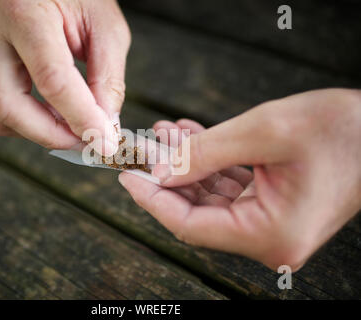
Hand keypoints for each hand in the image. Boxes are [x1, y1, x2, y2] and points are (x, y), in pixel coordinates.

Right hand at [0, 0, 130, 154]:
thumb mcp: (107, 27)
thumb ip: (108, 78)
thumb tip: (105, 127)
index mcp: (25, 13)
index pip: (51, 79)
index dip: (81, 117)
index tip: (105, 142)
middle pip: (8, 106)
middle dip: (52, 136)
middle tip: (88, 141)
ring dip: (39, 132)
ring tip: (75, 125)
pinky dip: (29, 124)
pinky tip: (56, 114)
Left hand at [119, 89, 360, 270]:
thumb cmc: (338, 129)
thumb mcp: (263, 131)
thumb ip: (205, 153)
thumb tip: (160, 170)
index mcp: (270, 234)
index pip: (190, 226)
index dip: (153, 200)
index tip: (127, 176)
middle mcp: (269, 239)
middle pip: (197, 213)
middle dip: (168, 174)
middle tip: (145, 145)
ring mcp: (271, 225)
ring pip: (210, 198)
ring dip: (187, 163)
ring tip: (166, 132)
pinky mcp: (272, 208)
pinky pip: (229, 189)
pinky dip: (209, 163)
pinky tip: (190, 137)